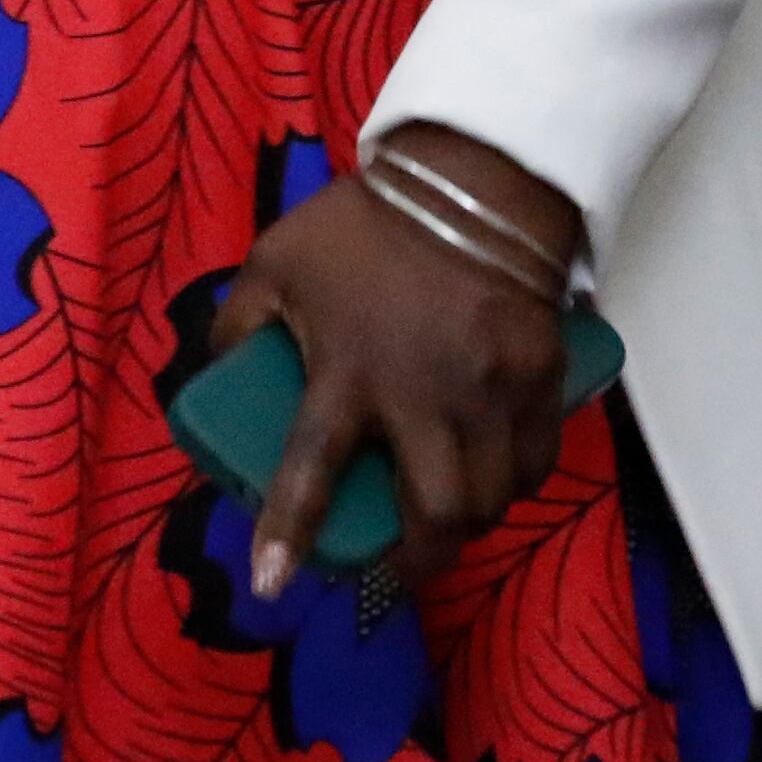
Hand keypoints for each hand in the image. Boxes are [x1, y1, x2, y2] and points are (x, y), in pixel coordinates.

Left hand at [207, 124, 582, 600]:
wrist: (473, 176)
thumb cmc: (366, 224)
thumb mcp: (277, 261)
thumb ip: (241, 321)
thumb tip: (221, 372)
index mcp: (349, 371)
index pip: (310, 471)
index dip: (287, 535)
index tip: (271, 586)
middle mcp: (424, 396)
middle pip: (435, 514)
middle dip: (416, 560)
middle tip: (396, 564)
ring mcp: (490, 390)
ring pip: (492, 498)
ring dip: (467, 524)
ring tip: (445, 522)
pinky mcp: (540, 377)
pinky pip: (538, 460)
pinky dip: (517, 482)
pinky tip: (498, 478)